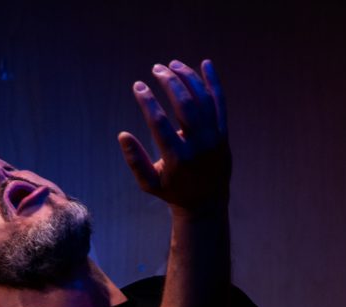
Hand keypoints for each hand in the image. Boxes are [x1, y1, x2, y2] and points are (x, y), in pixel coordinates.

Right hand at [118, 58, 230, 213]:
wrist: (206, 203)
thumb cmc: (172, 191)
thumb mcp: (149, 183)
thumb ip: (135, 160)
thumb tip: (122, 135)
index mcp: (177, 158)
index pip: (160, 122)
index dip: (147, 101)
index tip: (138, 86)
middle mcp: (198, 146)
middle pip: (185, 105)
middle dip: (169, 83)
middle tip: (156, 69)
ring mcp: (214, 138)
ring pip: (202, 99)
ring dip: (187, 77)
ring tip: (172, 65)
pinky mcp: (223, 133)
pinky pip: (219, 102)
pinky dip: (213, 82)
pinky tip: (205, 63)